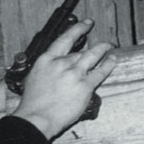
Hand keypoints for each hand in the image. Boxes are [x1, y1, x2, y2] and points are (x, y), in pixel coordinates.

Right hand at [10, 20, 115, 138]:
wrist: (36, 118)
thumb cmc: (32, 104)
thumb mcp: (33, 80)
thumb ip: (47, 70)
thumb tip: (56, 67)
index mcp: (46, 61)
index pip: (65, 39)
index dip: (78, 29)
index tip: (86, 24)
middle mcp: (60, 64)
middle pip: (79, 52)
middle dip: (90, 48)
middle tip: (100, 45)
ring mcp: (73, 74)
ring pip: (92, 56)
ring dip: (103, 49)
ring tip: (108, 47)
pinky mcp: (84, 85)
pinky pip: (100, 72)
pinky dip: (108, 65)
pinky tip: (112, 60)